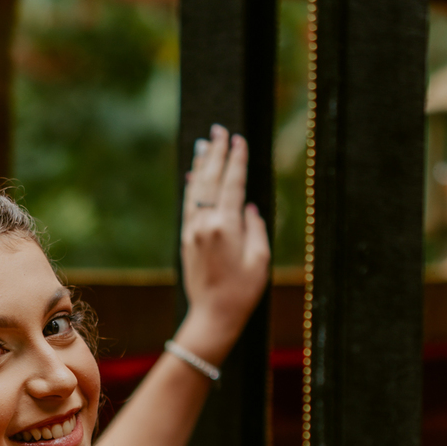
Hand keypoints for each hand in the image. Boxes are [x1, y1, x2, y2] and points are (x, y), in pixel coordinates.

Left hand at [177, 125, 270, 365]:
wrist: (213, 315)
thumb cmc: (243, 291)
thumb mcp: (260, 259)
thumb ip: (255, 228)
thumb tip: (247, 206)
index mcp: (225, 226)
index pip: (232, 184)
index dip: (236, 160)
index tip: (239, 140)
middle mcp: (205, 224)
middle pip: (210, 180)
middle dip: (216, 153)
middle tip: (218, 130)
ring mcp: (192, 231)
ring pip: (196, 190)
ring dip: (202, 165)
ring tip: (205, 144)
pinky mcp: (186, 240)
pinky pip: (189, 206)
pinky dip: (192, 187)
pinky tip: (193, 175)